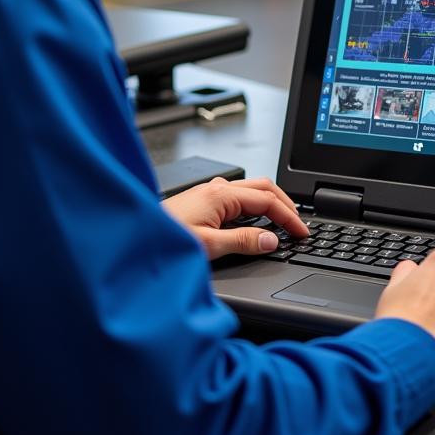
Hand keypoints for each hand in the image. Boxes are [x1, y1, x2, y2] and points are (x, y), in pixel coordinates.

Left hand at [162, 177, 308, 259]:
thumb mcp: (208, 246)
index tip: (301, 232)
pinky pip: (238, 199)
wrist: (132, 239)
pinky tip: (254, 224)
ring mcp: (209, 193)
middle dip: (285, 205)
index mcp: (221, 194)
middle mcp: (216, 189)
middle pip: (263, 189)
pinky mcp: (203, 202)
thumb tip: (272, 240)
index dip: (289, 217)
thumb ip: (243, 243)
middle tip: (298, 226)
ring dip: (270, 205)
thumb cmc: (163, 240)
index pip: (267, 200)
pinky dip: (255, 209)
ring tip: (282, 223)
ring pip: (251, 192)